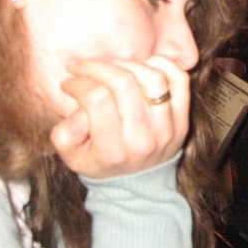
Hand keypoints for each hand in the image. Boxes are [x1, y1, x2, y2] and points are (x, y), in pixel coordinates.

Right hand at [49, 55, 189, 178]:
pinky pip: (179, 80)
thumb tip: (80, 110)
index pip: (96, 99)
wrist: (138, 183)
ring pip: (152, 78)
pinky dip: (161, 65)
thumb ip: (65, 135)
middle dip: (97, 66)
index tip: (68, 83)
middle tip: (84, 68)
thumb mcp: (72, 157)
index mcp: (112, 151)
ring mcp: (168, 128)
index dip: (78, 83)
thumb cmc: (99, 160)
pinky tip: (140, 67)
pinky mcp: (183, 118)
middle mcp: (143, 140)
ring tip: (111, 67)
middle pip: (123, 83)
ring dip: (127, 63)